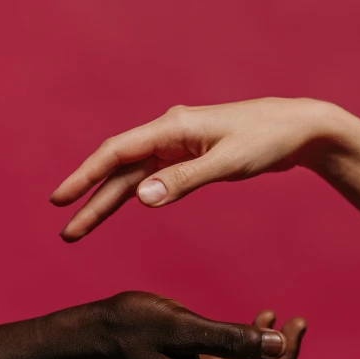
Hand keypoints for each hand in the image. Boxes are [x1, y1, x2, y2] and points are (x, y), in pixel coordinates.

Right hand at [50, 97, 342, 240]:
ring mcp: (178, 146)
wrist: (298, 129)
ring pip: (135, 177)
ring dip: (109, 202)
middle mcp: (169, 134)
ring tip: (83, 227)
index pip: (116, 152)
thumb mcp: (227, 162)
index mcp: (172, 128)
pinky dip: (137, 194)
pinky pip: (154, 178)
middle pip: (120, 169)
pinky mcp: (190, 157)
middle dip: (92, 199)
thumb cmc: (267, 139)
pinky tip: (122, 205)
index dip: (85, 177)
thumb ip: (184, 180)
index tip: (60, 200)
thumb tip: (141, 197)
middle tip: (67, 230)